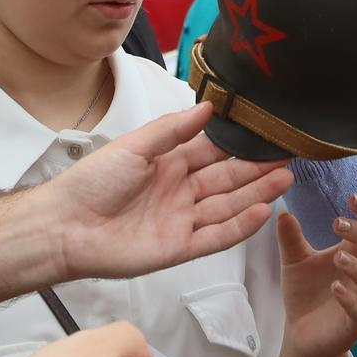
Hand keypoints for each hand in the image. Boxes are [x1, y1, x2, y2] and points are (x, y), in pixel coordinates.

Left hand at [44, 104, 293, 281]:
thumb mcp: (134, 146)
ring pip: (227, 206)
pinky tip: (263, 212)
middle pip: (227, 179)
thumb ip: (172, 130)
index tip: (269, 134)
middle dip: (258, 169)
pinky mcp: (179, 248)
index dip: (242, 145)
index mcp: (169, 163)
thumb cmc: (92, 181)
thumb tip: (207, 107)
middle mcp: (180, 191)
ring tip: (286, 180)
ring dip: (256, 194)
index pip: (214, 152)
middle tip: (290, 157)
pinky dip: (239, 226)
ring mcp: (181, 220)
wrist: (66, 226)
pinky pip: (216, 236)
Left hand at [278, 196, 356, 356]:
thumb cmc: (306, 293)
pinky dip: (351, 298)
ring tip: (339, 257)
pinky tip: (335, 288)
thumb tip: (280, 210)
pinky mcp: (356, 324)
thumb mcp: (294, 261)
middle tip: (338, 223)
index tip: (353, 197)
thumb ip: (290, 237)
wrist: (301, 334)